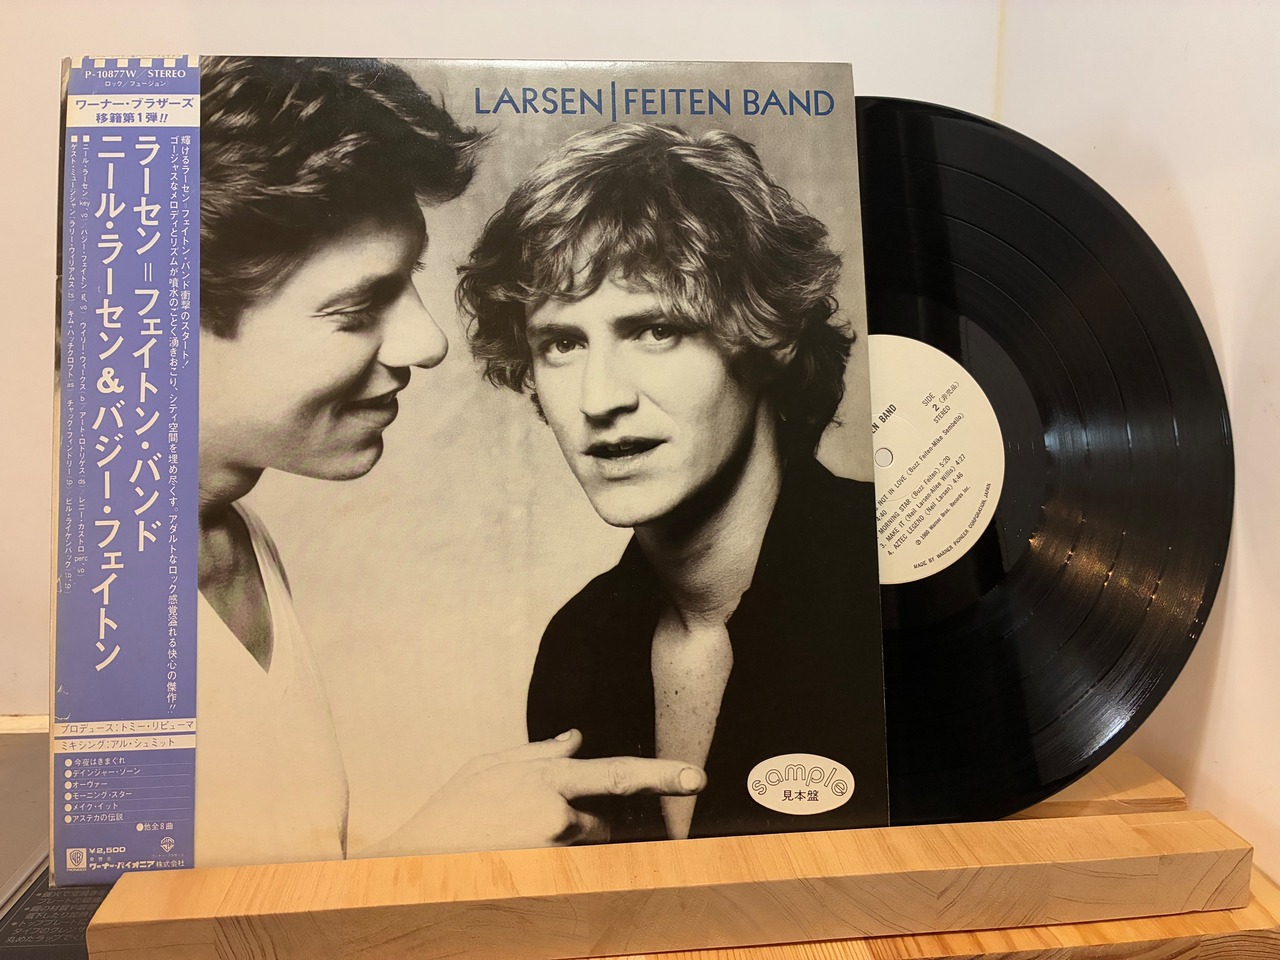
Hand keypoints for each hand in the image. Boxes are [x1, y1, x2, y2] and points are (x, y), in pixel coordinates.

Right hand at [365, 730, 705, 855]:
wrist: (419, 858)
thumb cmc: (453, 812)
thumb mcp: (490, 767)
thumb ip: (540, 752)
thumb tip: (576, 737)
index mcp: (546, 776)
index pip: (617, 773)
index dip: (661, 774)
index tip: (697, 778)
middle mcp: (557, 810)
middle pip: (603, 821)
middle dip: (582, 822)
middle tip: (533, 825)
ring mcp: (551, 846)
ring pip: (582, 847)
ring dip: (562, 844)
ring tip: (514, 840)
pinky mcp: (545, 874)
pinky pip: (564, 869)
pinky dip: (548, 864)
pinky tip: (513, 856)